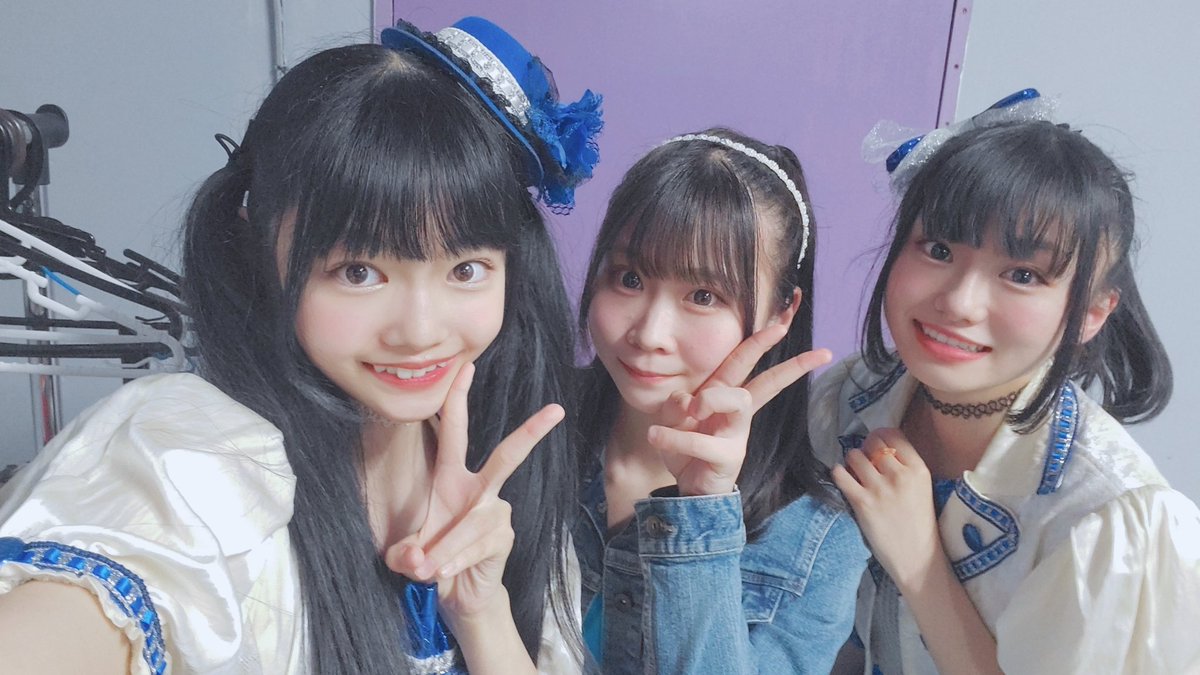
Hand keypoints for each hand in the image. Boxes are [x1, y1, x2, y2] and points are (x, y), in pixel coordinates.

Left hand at [383, 363, 563, 622]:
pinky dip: (455, 562)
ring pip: (471, 522)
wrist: (459, 596)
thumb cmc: (434, 561)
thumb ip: (404, 556)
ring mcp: (496, 514)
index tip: (467, 368)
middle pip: (507, 457)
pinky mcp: (504, 539)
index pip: (454, 433)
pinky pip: (477, 546)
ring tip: (425, 569)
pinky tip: (446, 574)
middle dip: (530, 432)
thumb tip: (415, 560)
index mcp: (451, 479)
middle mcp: (479, 491)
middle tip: (556, 410)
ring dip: (444, 549)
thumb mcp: (407, 556)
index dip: (457, 400)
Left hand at [648, 323, 832, 495]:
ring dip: (710, 399)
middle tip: (786, 330)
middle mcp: (736, 413)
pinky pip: (702, 441)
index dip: (761, 343)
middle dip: (780, 358)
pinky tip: (656, 436)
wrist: (688, 489)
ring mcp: (736, 435)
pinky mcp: (728, 457)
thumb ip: (676, 402)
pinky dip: (675, 437)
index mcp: (722, 395)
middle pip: (761, 382)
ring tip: (691, 412)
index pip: (742, 364)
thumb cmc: (684, 448)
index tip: (783, 323)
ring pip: (738, 400)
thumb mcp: (672, 418)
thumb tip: (689, 400)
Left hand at [831, 428, 944, 591]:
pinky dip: (838, 473)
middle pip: (873, 442)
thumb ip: (905, 466)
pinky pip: (840, 474)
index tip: (876, 444)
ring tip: (855, 473)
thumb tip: (880, 446)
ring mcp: (879, 488)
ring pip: (854, 455)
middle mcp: (899, 474)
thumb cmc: (920, 524)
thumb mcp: (922, 487)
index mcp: (918, 469)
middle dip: (866, 448)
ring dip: (852, 461)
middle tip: (865, 460)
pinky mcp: (862, 502)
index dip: (880, 436)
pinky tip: (844, 479)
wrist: (917, 558)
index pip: (893, 435)